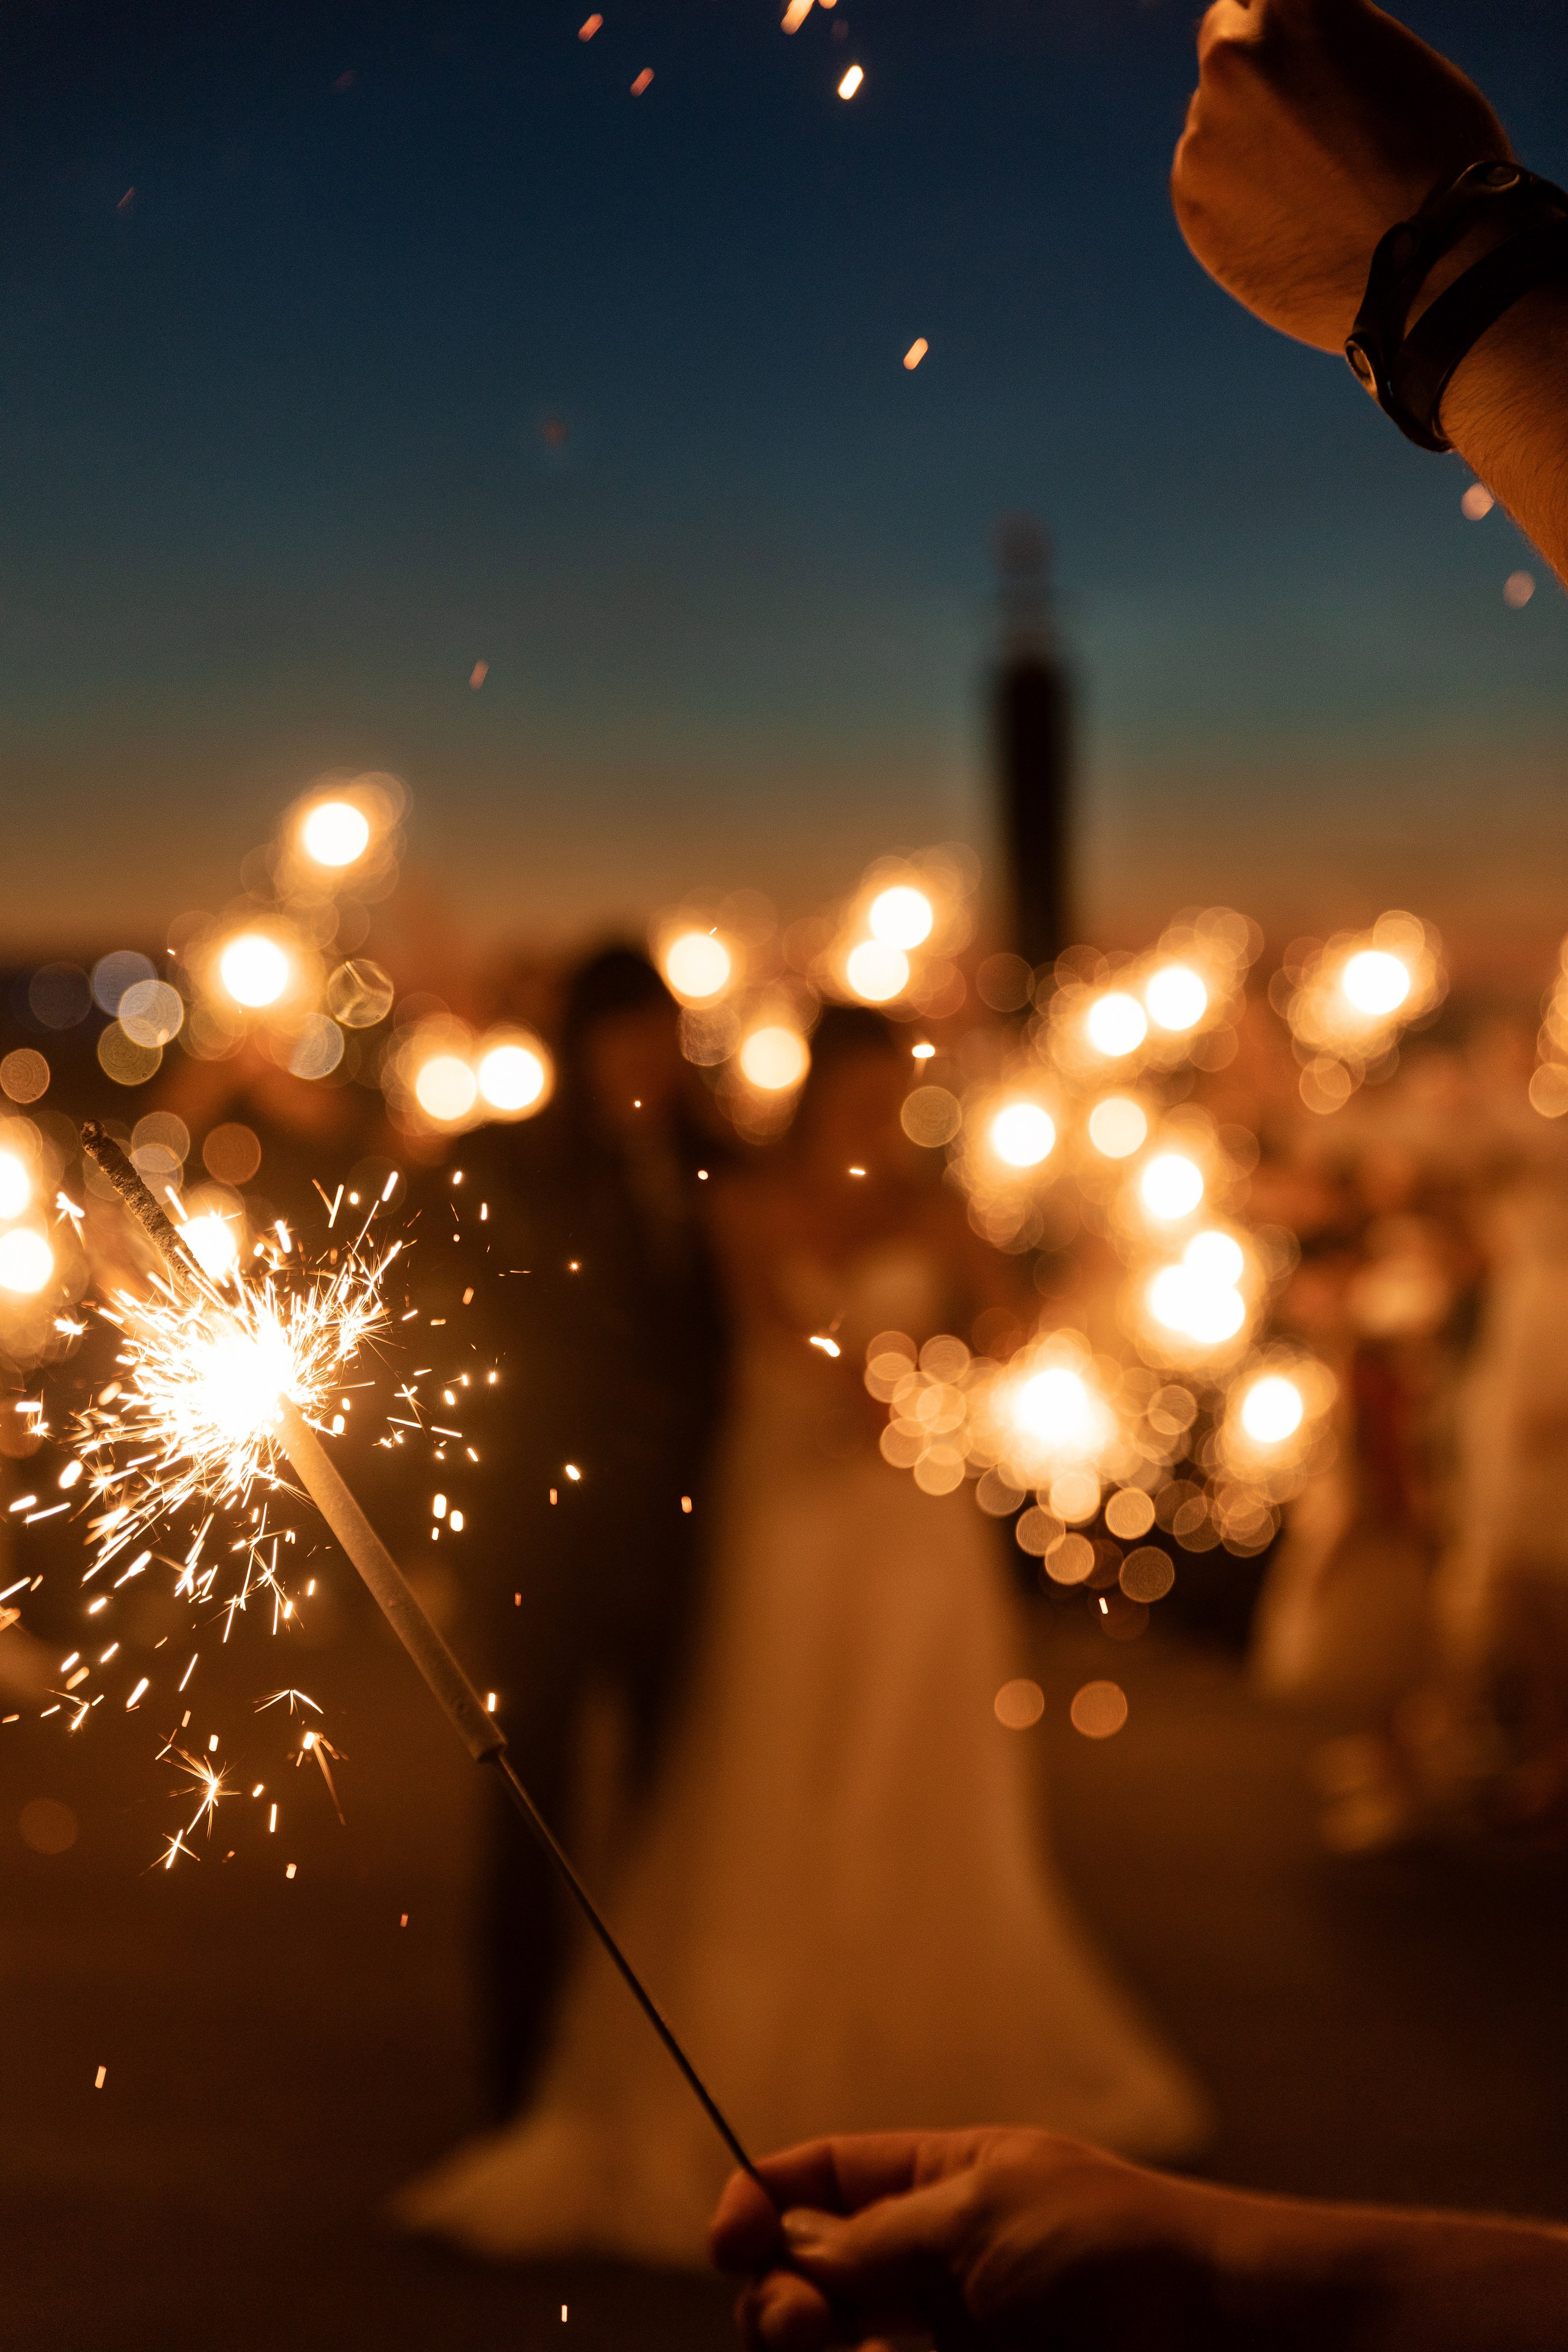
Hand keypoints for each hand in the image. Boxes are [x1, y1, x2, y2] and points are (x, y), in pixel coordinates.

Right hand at [709, 2130, 1247, 2351]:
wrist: (1219, 2334)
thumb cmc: (1115, 2247)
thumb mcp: (984, 2210)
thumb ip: (877, 2235)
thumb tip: (784, 2247)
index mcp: (934, 2182)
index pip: (817, 2182)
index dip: (759, 2202)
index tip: (727, 2241)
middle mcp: (930, 2264)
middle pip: (807, 2280)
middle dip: (779, 2299)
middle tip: (805, 2323)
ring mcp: (951, 2340)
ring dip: (807, 2345)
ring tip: (835, 2350)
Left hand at [1171, 0, 1510, 352]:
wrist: (1433, 274)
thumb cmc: (1440, 159)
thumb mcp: (1391, 60)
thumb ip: (1327, 44)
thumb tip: (1287, 53)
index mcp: (1293, 3)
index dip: (1286, 20)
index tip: (1301, 50)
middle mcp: (1234, 57)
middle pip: (1227, 36)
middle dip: (1257, 65)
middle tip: (1302, 112)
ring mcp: (1204, 132)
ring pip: (1215, 116)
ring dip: (1247, 136)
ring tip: (1311, 184)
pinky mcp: (1190, 200)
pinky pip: (1206, 179)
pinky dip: (1235, 193)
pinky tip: (1289, 218)